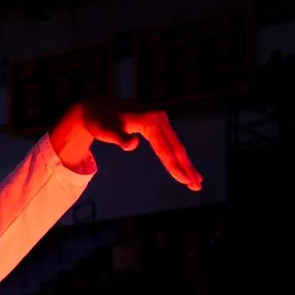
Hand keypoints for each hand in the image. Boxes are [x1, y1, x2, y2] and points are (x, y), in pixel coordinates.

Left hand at [54, 99, 202, 189]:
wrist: (98, 108)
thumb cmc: (100, 122)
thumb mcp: (106, 131)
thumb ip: (119, 138)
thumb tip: (133, 144)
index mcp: (151, 120)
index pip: (165, 149)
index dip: (174, 166)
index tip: (183, 181)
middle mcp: (160, 119)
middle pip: (177, 148)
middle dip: (187, 168)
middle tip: (197, 186)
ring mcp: (160, 121)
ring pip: (176, 146)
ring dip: (186, 164)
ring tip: (196, 181)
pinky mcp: (158, 125)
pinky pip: (170, 144)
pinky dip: (178, 157)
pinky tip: (184, 167)